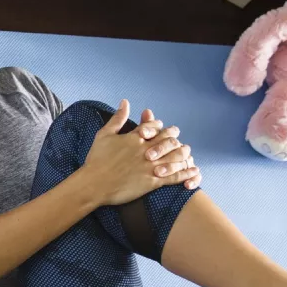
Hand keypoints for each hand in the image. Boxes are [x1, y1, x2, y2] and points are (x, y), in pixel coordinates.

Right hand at [81, 100, 200, 206]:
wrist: (94, 185)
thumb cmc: (96, 160)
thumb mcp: (104, 135)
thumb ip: (117, 119)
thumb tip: (125, 102)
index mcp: (135, 138)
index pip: (155, 126)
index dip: (160, 126)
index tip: (162, 128)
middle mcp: (146, 150)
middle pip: (169, 139)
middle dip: (174, 138)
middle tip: (177, 139)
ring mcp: (151, 166)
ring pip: (175, 156)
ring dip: (183, 154)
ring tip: (187, 154)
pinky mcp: (153, 181)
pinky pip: (175, 176)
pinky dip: (186, 173)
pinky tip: (193, 171)